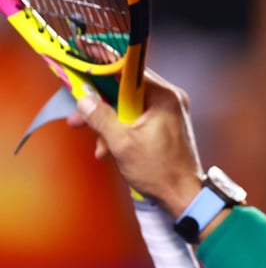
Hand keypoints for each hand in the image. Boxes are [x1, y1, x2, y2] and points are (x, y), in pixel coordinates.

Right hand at [68, 72, 203, 216]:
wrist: (183, 195)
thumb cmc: (161, 171)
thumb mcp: (122, 144)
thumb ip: (101, 118)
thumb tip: (84, 100)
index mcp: (165, 96)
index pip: (129, 72)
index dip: (103, 74)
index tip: (84, 77)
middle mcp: (170, 99)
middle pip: (126, 91)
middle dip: (101, 107)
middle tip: (79, 117)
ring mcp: (169, 112)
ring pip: (129, 108)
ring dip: (110, 124)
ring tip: (99, 144)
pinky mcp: (165, 125)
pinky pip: (137, 119)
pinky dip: (122, 131)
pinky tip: (110, 149)